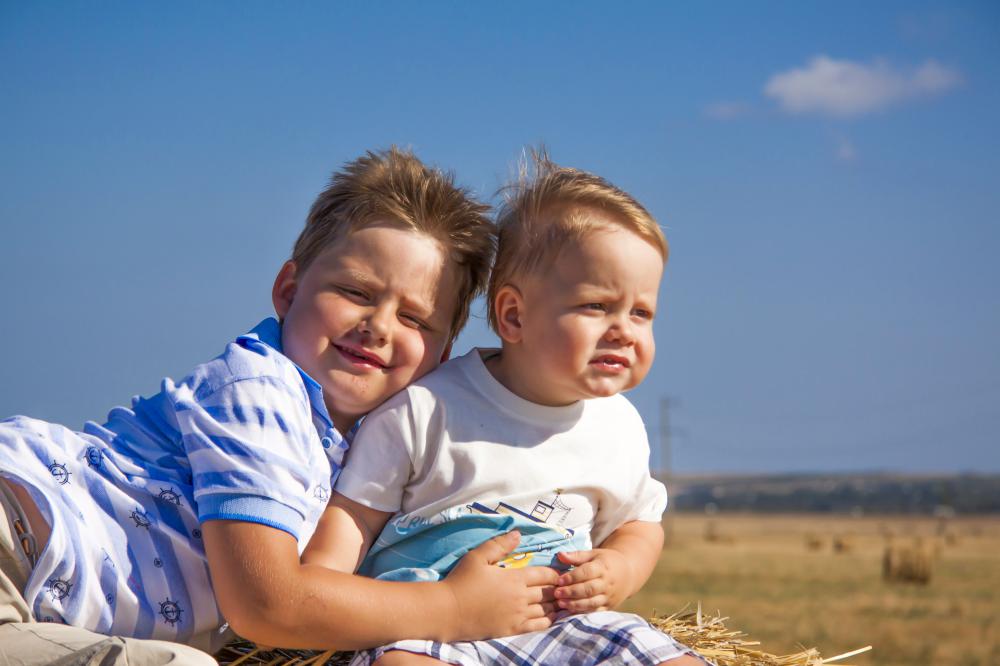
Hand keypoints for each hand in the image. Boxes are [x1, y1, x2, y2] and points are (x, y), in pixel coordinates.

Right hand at [442, 531, 559, 640]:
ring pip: (547, 609)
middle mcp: (520, 597)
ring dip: (556, 604)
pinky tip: (553, 617)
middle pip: (549, 592)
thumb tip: (518, 534)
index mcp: (514, 578)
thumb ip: (500, 545)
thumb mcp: (478, 556)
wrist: (448, 611)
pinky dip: (550, 620)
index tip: (563, 572)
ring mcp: (517, 615)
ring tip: (563, 600)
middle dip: (559, 588)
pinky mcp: (512, 629)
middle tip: (567, 586)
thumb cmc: (461, 581)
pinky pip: (538, 626)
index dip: (556, 573)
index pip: (545, 575)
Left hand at [553, 548, 632, 612]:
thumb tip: (560, 555)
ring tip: (560, 603)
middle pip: (589, 589)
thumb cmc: (606, 561)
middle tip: (556, 593)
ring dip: (575, 604)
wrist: (628, 573)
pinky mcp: (609, 606)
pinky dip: (583, 612)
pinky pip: (596, 611)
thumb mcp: (594, 554)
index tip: (559, 580)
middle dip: (572, 592)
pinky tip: (570, 611)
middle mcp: (607, 583)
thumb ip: (577, 556)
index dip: (572, 577)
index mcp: (603, 567)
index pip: (587, 572)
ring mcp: (609, 596)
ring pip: (592, 602)